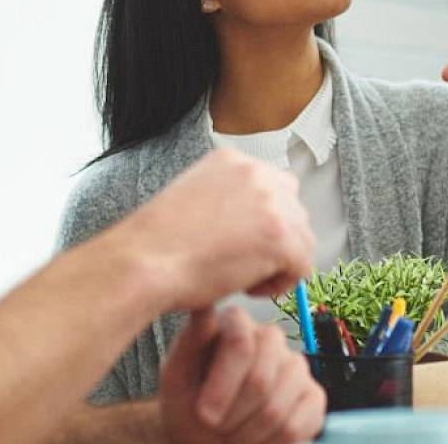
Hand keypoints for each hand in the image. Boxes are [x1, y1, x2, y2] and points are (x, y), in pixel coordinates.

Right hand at [124, 149, 314, 311]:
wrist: (145, 261)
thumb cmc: (158, 243)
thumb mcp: (194, 198)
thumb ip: (228, 199)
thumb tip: (253, 224)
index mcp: (232, 160)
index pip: (275, 186)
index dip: (265, 220)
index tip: (245, 241)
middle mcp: (256, 173)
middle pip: (294, 210)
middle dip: (276, 241)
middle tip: (243, 262)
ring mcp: (271, 203)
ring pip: (302, 239)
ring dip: (278, 263)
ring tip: (242, 277)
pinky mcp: (280, 237)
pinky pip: (302, 266)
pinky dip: (280, 284)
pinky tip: (247, 286)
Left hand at [159, 308, 324, 443]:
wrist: (204, 435)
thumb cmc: (187, 402)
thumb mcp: (176, 376)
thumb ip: (190, 342)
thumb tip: (205, 307)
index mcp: (237, 322)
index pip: (241, 343)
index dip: (223, 385)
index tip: (204, 416)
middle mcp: (270, 337)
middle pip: (261, 380)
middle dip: (233, 415)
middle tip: (214, 429)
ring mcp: (296, 365)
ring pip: (277, 406)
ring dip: (248, 433)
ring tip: (231, 436)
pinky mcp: (314, 395)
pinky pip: (300, 424)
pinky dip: (272, 443)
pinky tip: (256, 440)